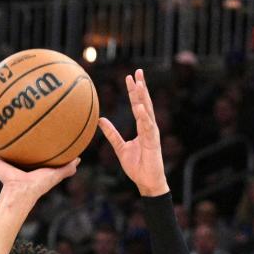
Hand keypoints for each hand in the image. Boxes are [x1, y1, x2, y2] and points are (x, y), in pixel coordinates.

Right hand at [0, 136, 79, 200]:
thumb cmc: (39, 185)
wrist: (23, 191)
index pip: (26, 154)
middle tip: (11, 124)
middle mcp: (14, 165)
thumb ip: (67, 168)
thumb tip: (78, 159)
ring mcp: (4, 165)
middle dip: (10, 140)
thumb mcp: (56, 174)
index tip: (29, 131)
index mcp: (26, 166)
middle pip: (11, 151)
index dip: (26, 144)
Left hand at [98, 69, 169, 196]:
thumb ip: (112, 134)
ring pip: (148, 111)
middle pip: (145, 103)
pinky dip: (145, 116)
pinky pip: (148, 127)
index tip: (129, 77)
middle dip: (141, 87)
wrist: (147, 182)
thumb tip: (101, 120)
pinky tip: (141, 107)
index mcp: (142, 127)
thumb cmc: (137, 166)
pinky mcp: (153, 142)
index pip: (137, 105)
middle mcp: (148, 127)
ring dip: (144, 97)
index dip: (133, 92)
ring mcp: (152, 133)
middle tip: (138, 71)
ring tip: (140, 83)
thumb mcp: (120, 148)